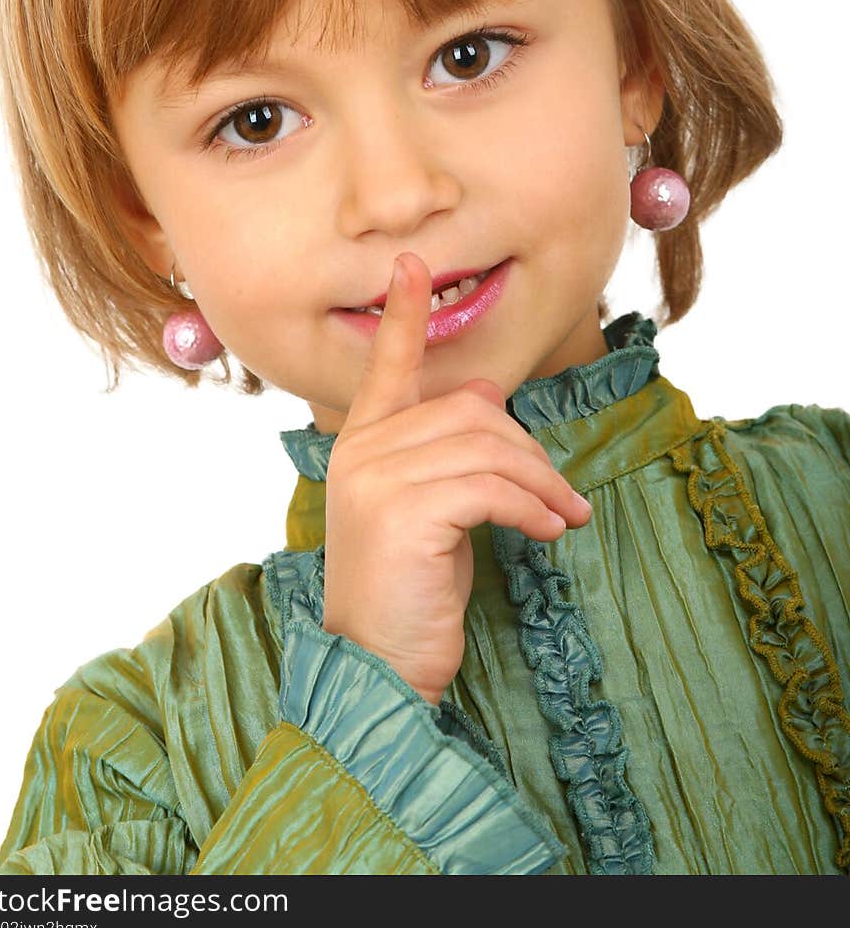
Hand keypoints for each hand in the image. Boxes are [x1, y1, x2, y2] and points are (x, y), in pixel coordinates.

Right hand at [322, 251, 592, 704]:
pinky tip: (551, 533)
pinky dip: (533, 507)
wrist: (380, 664)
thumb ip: (446, 451)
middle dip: (531, 451)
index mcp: (361, 444)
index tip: (415, 264)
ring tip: (567, 517)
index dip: (405, 315)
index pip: (386, 366)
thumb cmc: (410, 588)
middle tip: (564, 497)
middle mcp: (361, 451)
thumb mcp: (427, 509)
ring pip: (489, 447)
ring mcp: (376, 478)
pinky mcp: (403, 511)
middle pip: (471, 410)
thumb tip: (488, 394)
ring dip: (543, 483)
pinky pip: (491, 487)